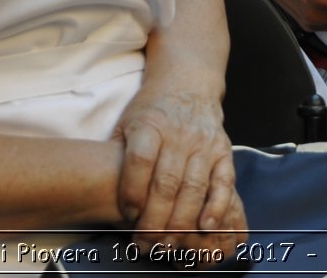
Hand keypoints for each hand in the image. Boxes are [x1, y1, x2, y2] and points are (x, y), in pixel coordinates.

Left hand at [113, 89, 243, 264]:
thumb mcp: (127, 123)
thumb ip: (118, 155)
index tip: (128, 216)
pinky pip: (223, 183)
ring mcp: (204, 143)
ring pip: (193, 188)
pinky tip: (206, 227)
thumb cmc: (151, 111)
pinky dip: (216, 207)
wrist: (187, 84)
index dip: (133, 192)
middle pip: (167, 183)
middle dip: (155, 219)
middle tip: (146, 242)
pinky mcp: (223, 151)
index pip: (141, 161)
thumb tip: (102, 193)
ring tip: (168, 243)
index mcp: (150, 125)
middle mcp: (179, 134)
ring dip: (181, 221)